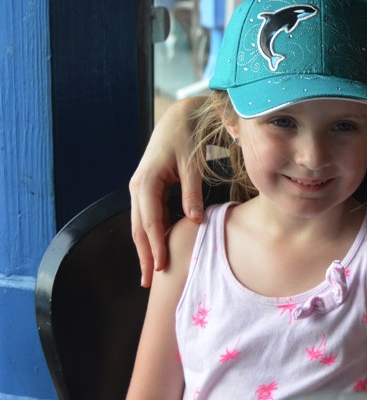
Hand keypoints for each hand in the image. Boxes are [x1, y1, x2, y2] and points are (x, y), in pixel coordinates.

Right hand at [129, 97, 204, 286]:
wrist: (179, 117)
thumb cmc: (186, 137)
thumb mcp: (192, 163)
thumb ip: (192, 191)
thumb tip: (194, 220)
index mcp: (146, 182)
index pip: (149, 222)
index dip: (155, 246)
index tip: (160, 267)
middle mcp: (138, 187)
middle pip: (138, 228)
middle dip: (143, 255)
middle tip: (148, 282)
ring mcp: (140, 188)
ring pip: (140, 224)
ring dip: (145, 248)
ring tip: (149, 272)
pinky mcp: (148, 188)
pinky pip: (146, 216)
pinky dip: (150, 235)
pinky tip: (156, 249)